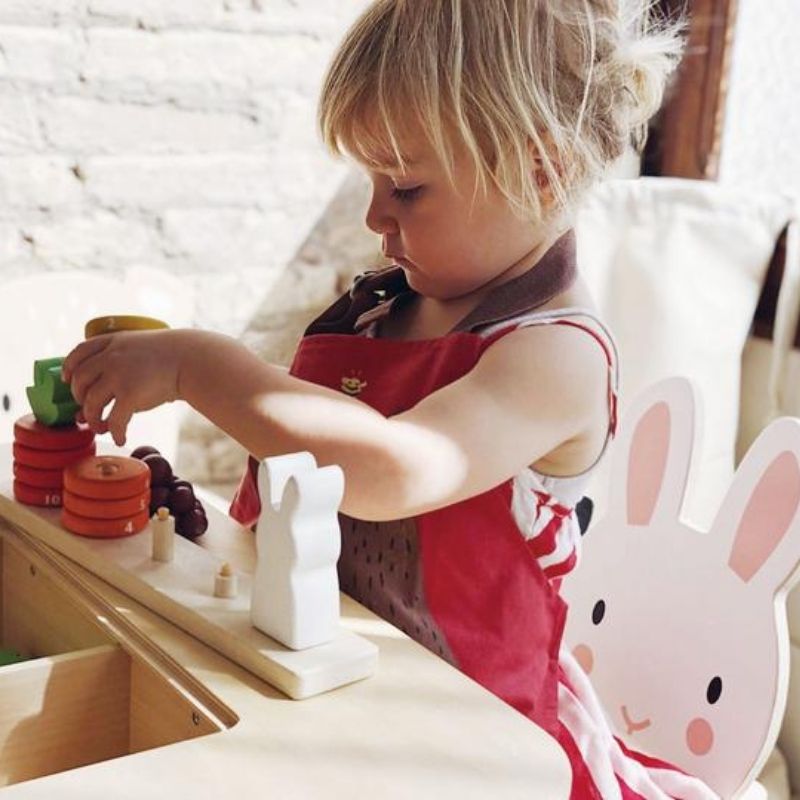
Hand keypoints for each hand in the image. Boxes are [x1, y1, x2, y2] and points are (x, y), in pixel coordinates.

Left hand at [61, 329, 185, 445]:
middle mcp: (110, 357)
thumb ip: (121, 361)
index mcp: (113, 342)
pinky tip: (121, 438)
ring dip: (93, 420)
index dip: (69, 368)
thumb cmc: (172, 356)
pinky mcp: (130, 395)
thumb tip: (109, 384)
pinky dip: (115, 432)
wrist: (191, 359)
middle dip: (79, 398)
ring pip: (91, 404)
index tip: (68, 379)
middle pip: (80, 380)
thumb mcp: (141, 346)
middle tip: (88, 410)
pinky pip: (114, 420)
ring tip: (101, 428)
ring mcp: (118, 376)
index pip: (78, 352)